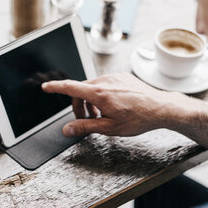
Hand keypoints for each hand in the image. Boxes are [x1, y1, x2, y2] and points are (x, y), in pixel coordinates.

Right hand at [42, 73, 201, 136]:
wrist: (161, 108)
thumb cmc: (138, 118)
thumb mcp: (109, 127)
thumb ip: (85, 127)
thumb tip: (67, 130)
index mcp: (99, 93)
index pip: (70, 87)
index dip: (55, 87)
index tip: (45, 86)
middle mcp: (105, 81)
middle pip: (81, 90)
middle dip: (79, 105)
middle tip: (87, 120)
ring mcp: (114, 77)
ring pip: (93, 87)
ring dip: (91, 101)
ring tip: (101, 115)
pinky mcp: (122, 77)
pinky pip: (104, 83)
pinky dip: (101, 95)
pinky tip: (112, 106)